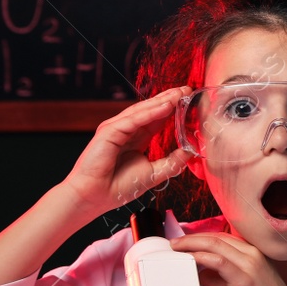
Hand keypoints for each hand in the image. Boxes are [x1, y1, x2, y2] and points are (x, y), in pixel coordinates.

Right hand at [60, 87, 193, 220]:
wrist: (95, 196)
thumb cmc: (119, 187)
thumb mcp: (154, 173)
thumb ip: (172, 162)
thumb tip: (190, 152)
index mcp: (136, 138)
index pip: (156, 118)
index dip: (172, 108)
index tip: (188, 99)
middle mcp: (126, 130)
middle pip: (150, 110)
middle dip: (169, 99)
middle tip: (187, 89)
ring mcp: (116, 129)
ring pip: (142, 111)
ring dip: (161, 101)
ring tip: (179, 93)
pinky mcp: (109, 131)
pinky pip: (133, 120)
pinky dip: (150, 112)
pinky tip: (166, 106)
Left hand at [169, 231, 286, 285]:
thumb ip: (223, 279)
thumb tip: (203, 275)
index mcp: (255, 254)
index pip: (224, 237)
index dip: (202, 237)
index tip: (186, 242)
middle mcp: (253, 254)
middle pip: (217, 237)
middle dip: (192, 238)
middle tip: (174, 243)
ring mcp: (250, 265)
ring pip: (215, 244)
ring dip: (192, 244)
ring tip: (176, 249)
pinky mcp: (244, 280)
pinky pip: (219, 262)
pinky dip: (202, 258)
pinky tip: (190, 260)